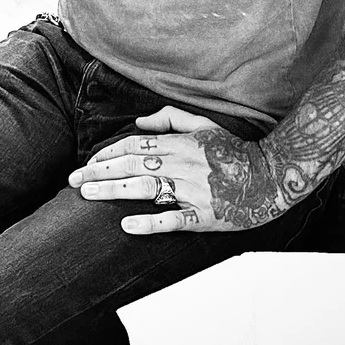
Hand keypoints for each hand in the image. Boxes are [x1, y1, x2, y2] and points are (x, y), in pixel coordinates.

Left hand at [68, 105, 286, 234]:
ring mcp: (193, 191)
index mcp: (181, 144)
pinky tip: (126, 224)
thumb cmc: (234, 151)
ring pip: (145, 188)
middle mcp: (183, 165)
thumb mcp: (204, 125)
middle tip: (73, 180)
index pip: (135, 145)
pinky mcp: (204, 216)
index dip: (108, 153)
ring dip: (113, 190)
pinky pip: (172, 220)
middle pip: (132, 165)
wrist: (270, 177)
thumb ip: (170, 120)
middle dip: (99, 172)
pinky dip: (149, 223)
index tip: (87, 162)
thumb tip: (138, 124)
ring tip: (87, 195)